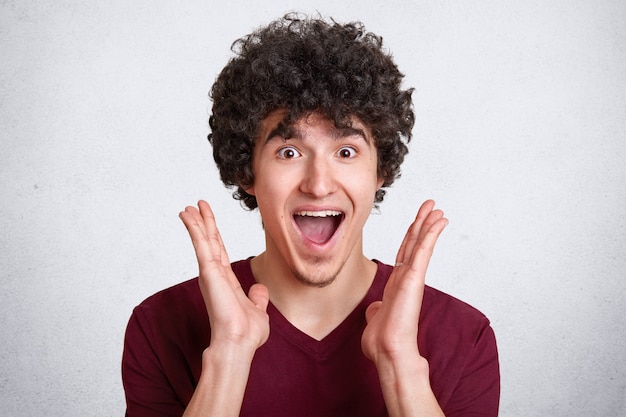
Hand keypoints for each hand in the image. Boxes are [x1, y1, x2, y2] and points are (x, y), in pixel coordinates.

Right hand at [179, 200, 269, 353]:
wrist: (240, 342)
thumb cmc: (246, 333)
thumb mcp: (258, 310)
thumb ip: (257, 298)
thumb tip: (259, 290)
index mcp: (226, 281)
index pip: (220, 252)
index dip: (214, 235)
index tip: (208, 222)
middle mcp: (215, 275)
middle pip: (209, 242)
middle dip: (203, 223)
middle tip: (196, 205)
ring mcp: (210, 272)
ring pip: (202, 240)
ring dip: (196, 222)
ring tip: (188, 207)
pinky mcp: (208, 271)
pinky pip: (200, 244)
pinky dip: (194, 229)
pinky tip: (188, 216)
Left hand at [361, 200, 447, 363]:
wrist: (387, 351)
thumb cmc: (382, 340)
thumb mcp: (375, 318)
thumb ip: (377, 308)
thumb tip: (375, 307)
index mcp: (396, 283)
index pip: (405, 253)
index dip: (411, 235)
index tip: (419, 221)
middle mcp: (405, 277)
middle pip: (414, 243)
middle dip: (422, 223)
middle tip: (432, 206)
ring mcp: (411, 278)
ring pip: (420, 244)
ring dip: (428, 224)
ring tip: (437, 209)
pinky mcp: (414, 279)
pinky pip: (423, 252)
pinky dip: (430, 235)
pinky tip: (438, 222)